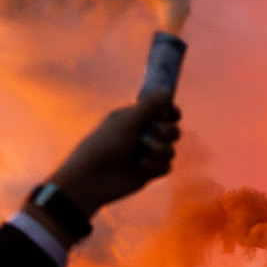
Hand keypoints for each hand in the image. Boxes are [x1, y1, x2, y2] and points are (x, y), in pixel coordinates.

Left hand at [41, 95, 181, 218]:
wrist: (93, 178)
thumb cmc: (106, 145)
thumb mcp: (128, 122)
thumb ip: (150, 106)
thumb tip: (169, 89)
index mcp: (135, 118)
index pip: (161, 110)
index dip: (170, 112)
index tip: (172, 114)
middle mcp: (142, 134)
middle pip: (171, 130)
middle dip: (168, 132)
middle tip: (158, 132)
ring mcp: (147, 154)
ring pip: (170, 150)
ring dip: (161, 150)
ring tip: (145, 153)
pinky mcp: (149, 172)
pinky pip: (166, 167)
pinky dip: (157, 166)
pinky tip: (143, 167)